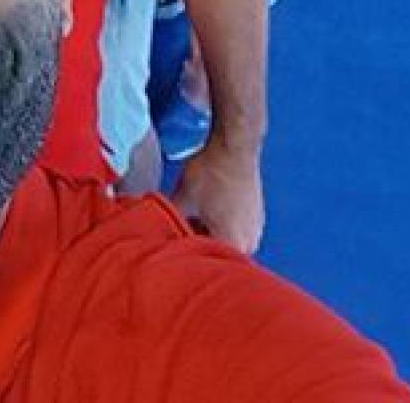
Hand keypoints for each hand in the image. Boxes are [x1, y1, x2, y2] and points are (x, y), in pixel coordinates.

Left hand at [171, 138, 264, 254]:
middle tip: (180, 228)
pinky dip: (221, 224)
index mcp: (233, 244)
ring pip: (227, 241)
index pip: (205, 262)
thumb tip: (152, 226)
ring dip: (209, 233)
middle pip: (216, 253)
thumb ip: (168, 218)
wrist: (234, 147)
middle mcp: (250, 243)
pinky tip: (208, 208)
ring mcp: (256, 229)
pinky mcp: (256, 216)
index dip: (185, 254)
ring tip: (192, 215)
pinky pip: (236, 229)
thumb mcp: (183, 196)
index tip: (173, 243)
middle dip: (197, 243)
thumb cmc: (212, 172)